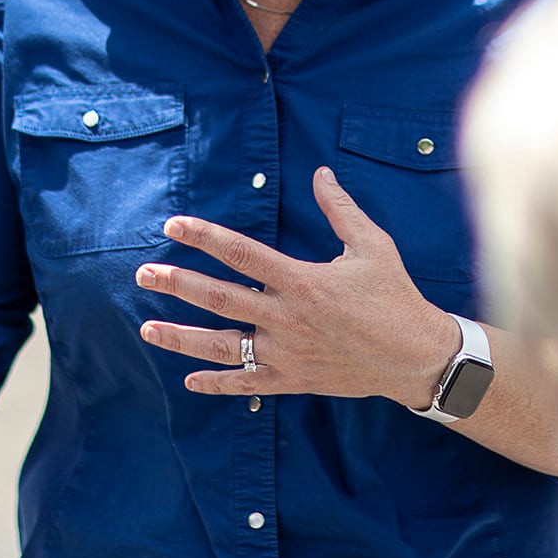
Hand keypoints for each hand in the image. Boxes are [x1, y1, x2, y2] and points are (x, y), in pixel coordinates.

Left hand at [135, 166, 457, 406]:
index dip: (205, 237)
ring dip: (181, 337)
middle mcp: (287, 317)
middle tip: (143, 273)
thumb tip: (320, 173)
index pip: (241, 253)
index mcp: (302, 280)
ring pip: (222, 345)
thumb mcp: (372, 245)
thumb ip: (341, 209)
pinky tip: (189, 380)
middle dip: (177, 284)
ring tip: (147, 328)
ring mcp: (287, 352)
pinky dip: (216, 384)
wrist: (414, 355)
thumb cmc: (395, 296)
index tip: (174, 226)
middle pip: (220, 298)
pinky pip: (246, 383)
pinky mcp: (294, 379)